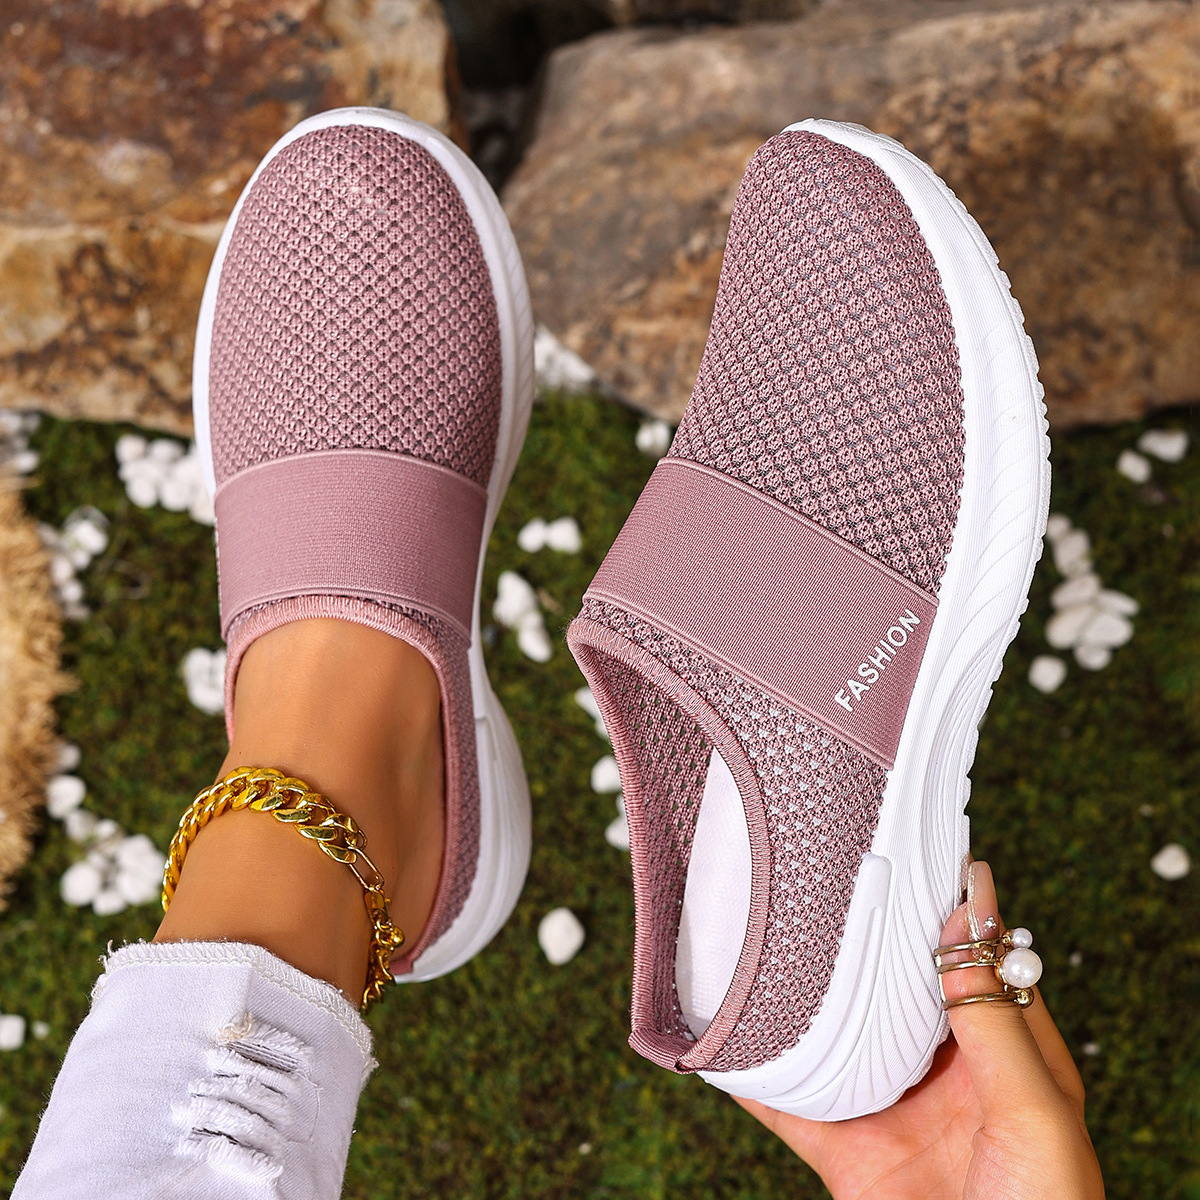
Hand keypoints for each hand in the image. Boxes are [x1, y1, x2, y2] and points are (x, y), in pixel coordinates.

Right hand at [736, 862, 1104, 1199]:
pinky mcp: (847, 1153)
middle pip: (894, 987)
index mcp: (1006, 1053)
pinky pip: (791, 1102)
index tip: (902, 845)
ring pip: (838, 1033)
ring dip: (803, 996)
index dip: (939, 903)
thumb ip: (995, 1016)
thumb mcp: (1035, 1111)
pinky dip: (753, 1071)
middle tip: (819, 875)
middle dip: (860, 938)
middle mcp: (946, 1071)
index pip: (969, 956)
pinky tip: (722, 1036)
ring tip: (764, 936)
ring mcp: (892, 1109)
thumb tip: (972, 911)